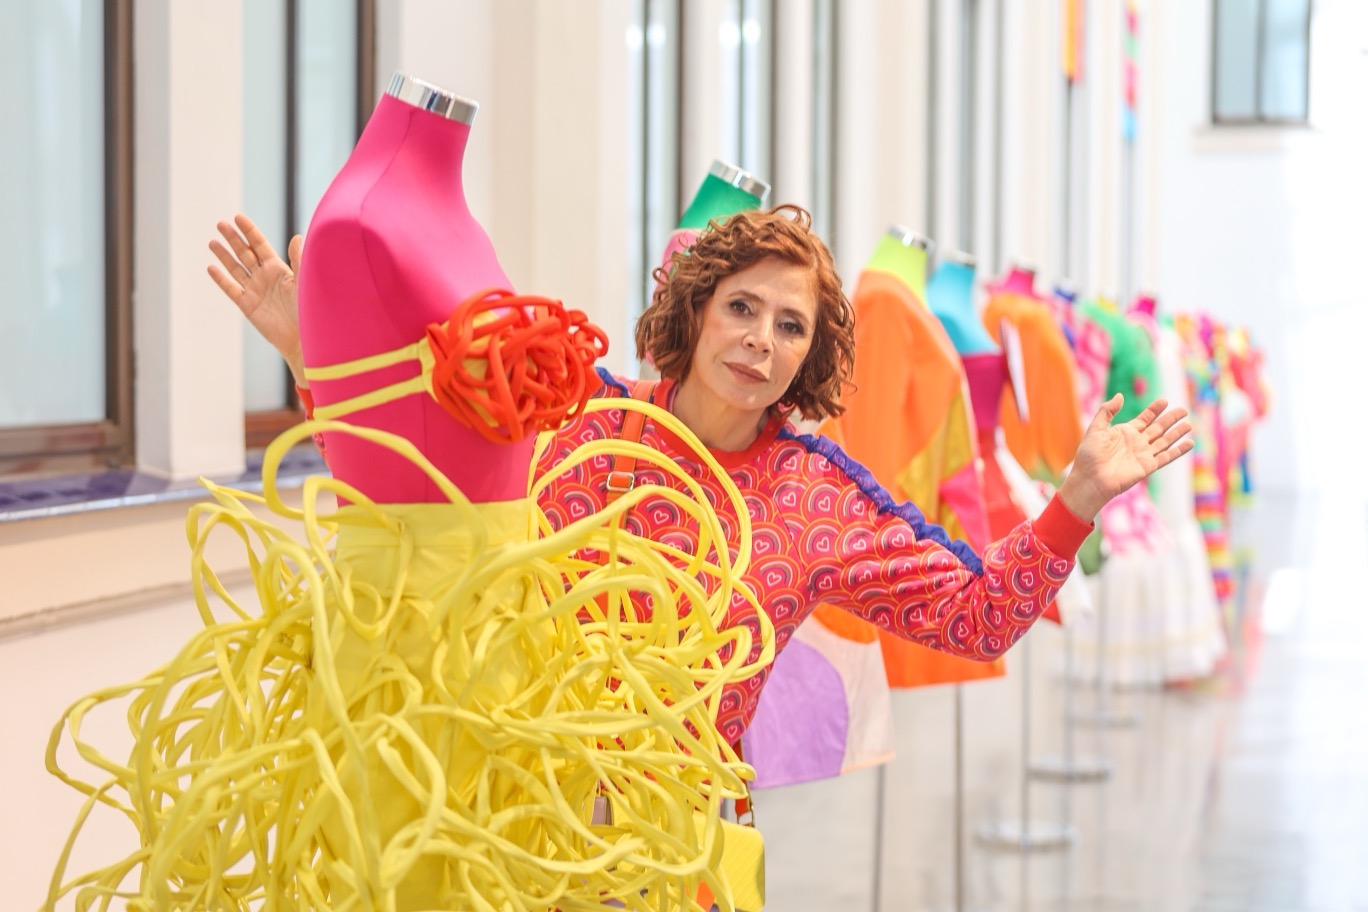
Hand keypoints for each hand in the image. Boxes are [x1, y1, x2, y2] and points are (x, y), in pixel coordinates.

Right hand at [208, 214, 305, 385]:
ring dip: (224, 255)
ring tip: (212, 241)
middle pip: (245, 253)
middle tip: (221, 223)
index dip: (249, 231)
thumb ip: (298, 260)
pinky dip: (221, 279)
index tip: (238, 217)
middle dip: (233, 238)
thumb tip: (297, 237)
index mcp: (279, 268)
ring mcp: (255, 290)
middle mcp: (265, 277)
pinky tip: (211, 267)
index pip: (260, 245)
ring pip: (235, 268)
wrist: (304, 337)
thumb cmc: (310, 309)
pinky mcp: (248, 305)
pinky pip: (231, 289)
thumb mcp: (304, 282)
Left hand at [1057, 394, 1194, 521]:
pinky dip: (1178, 451)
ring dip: (1177, 433)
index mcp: (1124, 432)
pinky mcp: (1147, 467)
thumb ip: (1107, 411)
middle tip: (1183, 410)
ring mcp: (1143, 455)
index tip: (1164, 401)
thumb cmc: (1089, 456)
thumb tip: (1120, 395)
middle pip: (1158, 428)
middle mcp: (1136, 442)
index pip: (1144, 419)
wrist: (1090, 479)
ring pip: (1165, 441)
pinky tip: (1189, 443)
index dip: (1154, 410)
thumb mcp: (1096, 429)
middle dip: (1170, 419)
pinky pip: (1166, 457)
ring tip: (1189, 424)